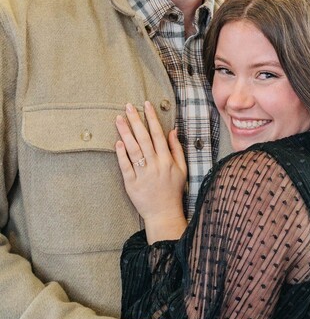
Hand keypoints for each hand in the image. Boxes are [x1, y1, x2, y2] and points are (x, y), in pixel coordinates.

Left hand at [116, 102, 187, 241]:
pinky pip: (125, 166)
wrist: (164, 214)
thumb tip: (172, 130)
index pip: (158, 134)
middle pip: (143, 138)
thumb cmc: (173, 190)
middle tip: (128, 106)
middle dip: (136, 120)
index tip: (145, 105)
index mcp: (167, 160)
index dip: (151, 118)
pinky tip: (117, 142)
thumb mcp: (182, 169)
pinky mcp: (131, 184)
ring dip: (125, 133)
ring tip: (118, 119)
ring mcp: (142, 174)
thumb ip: (177, 149)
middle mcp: (155, 165)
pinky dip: (121, 154)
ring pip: (133, 150)